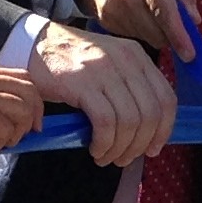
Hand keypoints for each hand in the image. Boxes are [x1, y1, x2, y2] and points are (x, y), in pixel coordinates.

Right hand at [29, 18, 174, 169]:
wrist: (34, 44)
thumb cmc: (72, 62)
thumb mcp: (110, 63)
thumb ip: (131, 87)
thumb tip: (147, 130)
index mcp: (137, 56)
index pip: (167, 99)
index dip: (164, 130)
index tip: (152, 149)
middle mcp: (126, 60)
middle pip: (150, 115)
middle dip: (139, 145)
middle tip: (123, 158)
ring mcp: (104, 71)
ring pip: (129, 122)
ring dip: (120, 149)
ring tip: (105, 157)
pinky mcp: (83, 83)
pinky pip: (106, 123)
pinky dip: (104, 143)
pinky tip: (95, 148)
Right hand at [82, 0, 200, 58]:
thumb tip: (193, 20)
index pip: (165, 13)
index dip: (178, 36)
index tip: (189, 55)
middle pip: (156, 32)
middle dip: (170, 34)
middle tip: (174, 22)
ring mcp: (112, 8)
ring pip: (145, 37)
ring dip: (155, 30)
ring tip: (150, 6)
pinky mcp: (105, 18)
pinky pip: (132, 35)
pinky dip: (141, 28)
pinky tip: (136, 9)